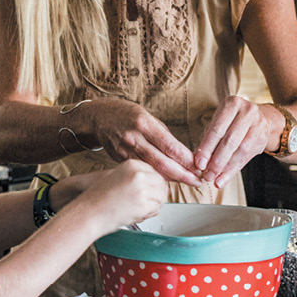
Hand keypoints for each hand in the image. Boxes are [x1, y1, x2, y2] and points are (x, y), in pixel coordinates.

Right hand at [85, 98, 201, 185]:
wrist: (97, 118)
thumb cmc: (124, 113)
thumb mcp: (146, 115)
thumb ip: (162, 134)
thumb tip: (181, 152)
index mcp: (144, 124)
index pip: (170, 146)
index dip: (186, 159)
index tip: (198, 166)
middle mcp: (134, 138)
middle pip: (162, 162)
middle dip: (182, 174)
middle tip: (197, 181)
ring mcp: (125, 151)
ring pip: (152, 170)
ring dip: (171, 178)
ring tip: (187, 182)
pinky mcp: (120, 160)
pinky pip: (142, 170)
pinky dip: (156, 176)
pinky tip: (167, 180)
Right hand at [88, 160, 168, 234]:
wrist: (88, 212)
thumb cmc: (98, 199)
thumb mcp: (118, 177)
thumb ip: (137, 177)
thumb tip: (156, 184)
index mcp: (132, 164)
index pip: (156, 173)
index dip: (153, 186)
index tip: (146, 193)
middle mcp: (138, 173)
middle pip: (162, 185)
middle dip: (156, 197)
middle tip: (142, 204)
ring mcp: (141, 187)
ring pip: (161, 198)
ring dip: (152, 206)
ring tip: (135, 209)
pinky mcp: (142, 202)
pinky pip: (156, 209)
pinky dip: (148, 215)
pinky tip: (134, 214)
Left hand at [194, 97, 276, 188]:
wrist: (259, 117)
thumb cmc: (231, 120)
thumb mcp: (219, 122)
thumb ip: (209, 138)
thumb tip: (199, 162)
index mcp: (232, 104)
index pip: (217, 129)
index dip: (207, 148)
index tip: (199, 164)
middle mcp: (248, 112)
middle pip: (230, 140)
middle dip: (217, 161)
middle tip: (207, 175)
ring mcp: (259, 125)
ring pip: (241, 150)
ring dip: (226, 167)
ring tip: (214, 178)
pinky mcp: (264, 138)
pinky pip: (247, 157)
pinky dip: (233, 169)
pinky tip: (224, 178)